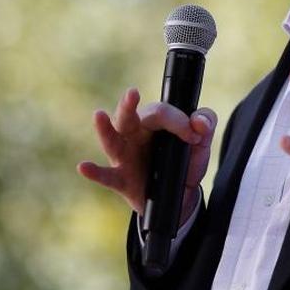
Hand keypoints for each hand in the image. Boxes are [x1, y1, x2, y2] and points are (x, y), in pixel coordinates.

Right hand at [78, 87, 217, 221]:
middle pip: (128, 117)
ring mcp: (125, 157)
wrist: (181, 196)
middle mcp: (134, 135)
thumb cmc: (184, 161)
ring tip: (99, 115)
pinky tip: (84, 167)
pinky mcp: (122, 180)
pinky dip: (94, 172)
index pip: (160, 113)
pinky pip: (106, 176)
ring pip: (113, 141)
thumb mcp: (201, 142)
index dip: (179, 122)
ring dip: (105, 129)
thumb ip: (206, 123)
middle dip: (129, 105)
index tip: (195, 136)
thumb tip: (200, 122)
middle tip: (133, 93)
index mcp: (152, 122)